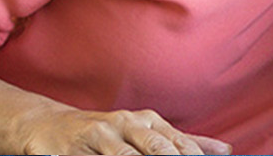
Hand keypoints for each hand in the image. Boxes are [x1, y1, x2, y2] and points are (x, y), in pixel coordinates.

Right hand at [19, 107, 231, 154]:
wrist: (48, 125)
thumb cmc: (105, 133)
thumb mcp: (145, 131)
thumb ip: (183, 141)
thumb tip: (225, 151)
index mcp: (147, 121)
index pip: (180, 144)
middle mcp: (125, 125)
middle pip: (156, 149)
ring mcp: (99, 136)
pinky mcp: (74, 151)